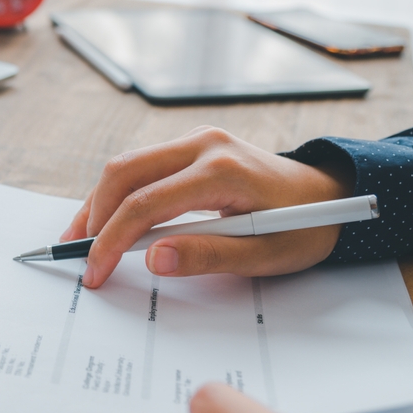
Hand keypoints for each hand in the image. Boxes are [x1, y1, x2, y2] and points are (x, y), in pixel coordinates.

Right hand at [60, 127, 353, 287]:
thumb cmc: (303, 228)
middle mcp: (203, 144)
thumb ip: (207, 256)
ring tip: (83, 240)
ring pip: (126, 165)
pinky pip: (140, 166)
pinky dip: (117, 194)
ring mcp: (195, 140)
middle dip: (94, 216)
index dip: (113, 239)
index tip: (96, 271)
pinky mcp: (190, 147)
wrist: (330, 195)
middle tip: (82, 256)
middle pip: (124, 172)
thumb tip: (153, 259)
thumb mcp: (264, 254)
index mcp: (222, 170)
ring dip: (99, 202)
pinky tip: (106, 220)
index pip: (147, 203)